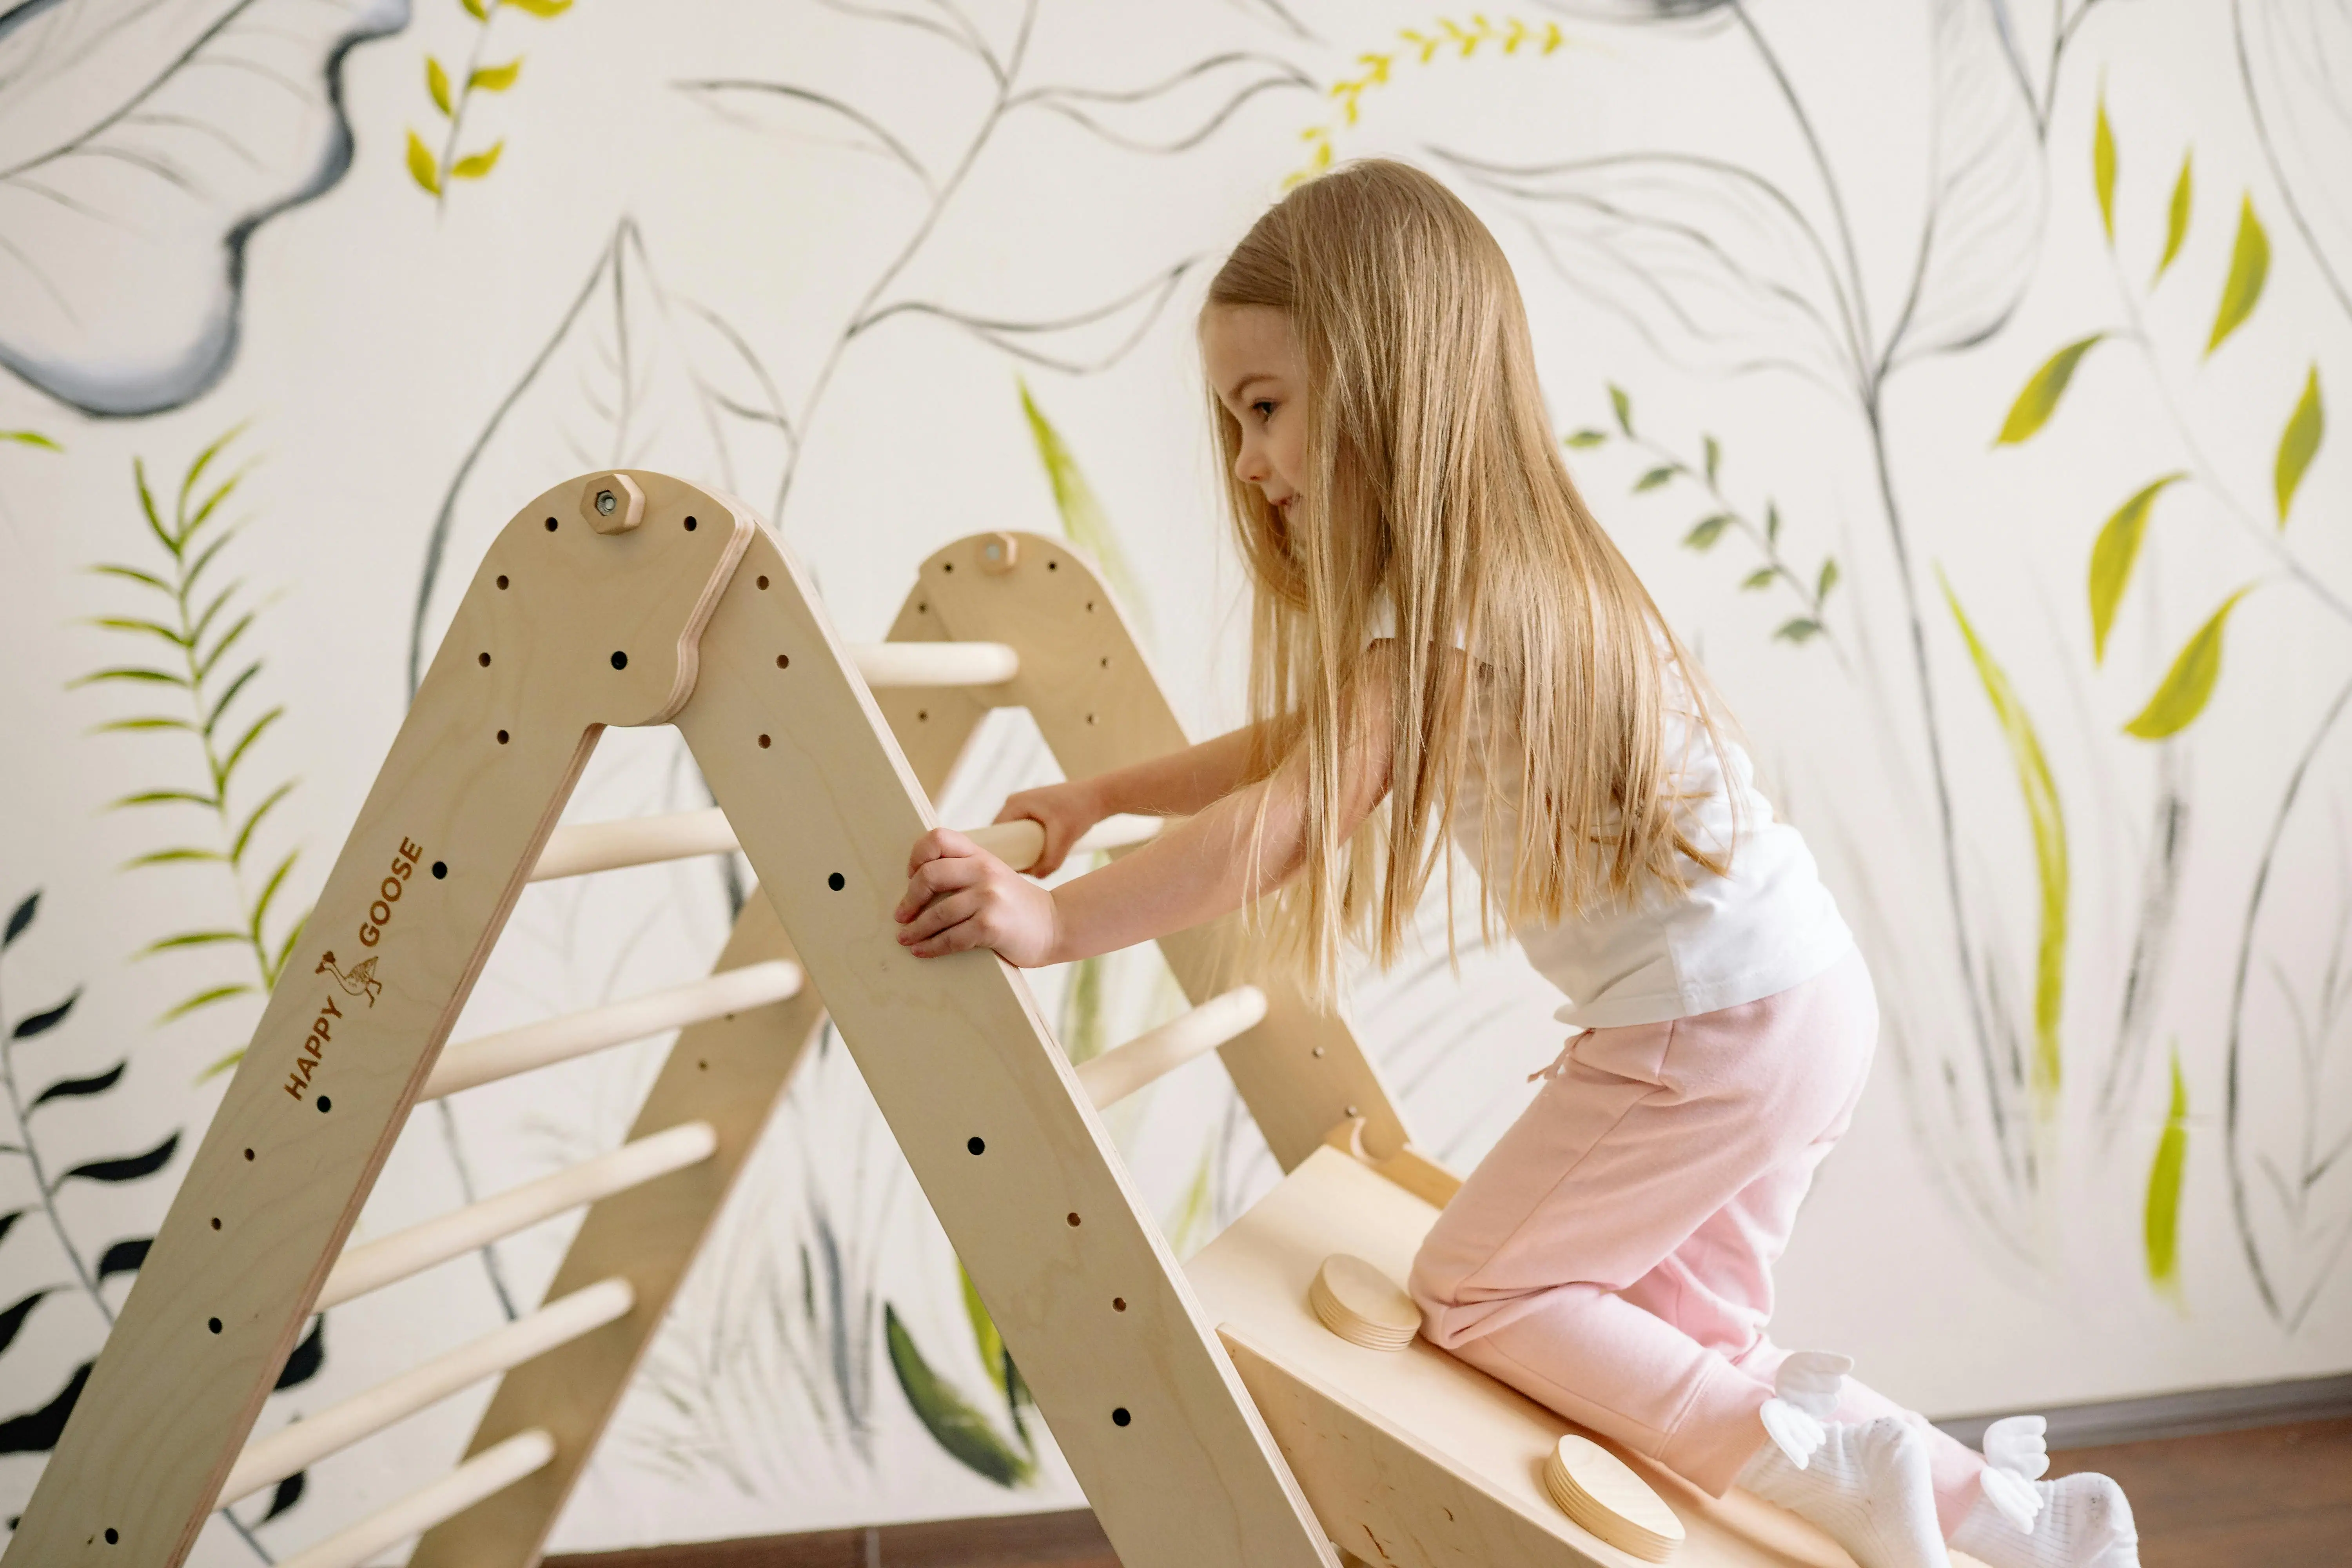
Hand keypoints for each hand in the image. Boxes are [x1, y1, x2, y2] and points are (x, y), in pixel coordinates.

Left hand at [896, 827, 1063, 964]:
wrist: (1055, 925)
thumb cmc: (1014, 904)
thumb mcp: (993, 876)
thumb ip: (963, 871)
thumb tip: (915, 887)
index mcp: (980, 854)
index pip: (938, 838)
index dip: (917, 856)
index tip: (911, 876)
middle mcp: (984, 870)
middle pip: (929, 875)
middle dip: (909, 899)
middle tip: (901, 915)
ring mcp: (989, 897)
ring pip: (937, 913)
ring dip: (915, 930)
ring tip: (904, 938)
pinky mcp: (991, 925)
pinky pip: (951, 938)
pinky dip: (931, 947)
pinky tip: (921, 951)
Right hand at [995, 778, 1106, 876]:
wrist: (1099, 796)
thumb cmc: (1081, 811)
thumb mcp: (1065, 838)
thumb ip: (1051, 860)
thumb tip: (1035, 876)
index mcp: (1014, 804)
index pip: (995, 833)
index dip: (998, 853)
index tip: (1005, 871)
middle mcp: (1015, 802)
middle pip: (1003, 836)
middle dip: (1010, 854)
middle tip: (1021, 873)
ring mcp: (1023, 806)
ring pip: (1013, 835)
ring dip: (1018, 850)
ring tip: (1029, 867)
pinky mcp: (1033, 811)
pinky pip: (1020, 831)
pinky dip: (1025, 844)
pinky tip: (1032, 858)